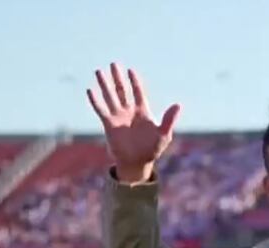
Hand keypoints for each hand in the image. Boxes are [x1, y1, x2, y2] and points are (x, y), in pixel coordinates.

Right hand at [86, 63, 180, 182]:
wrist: (137, 163)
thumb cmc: (152, 149)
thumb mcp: (163, 134)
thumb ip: (169, 119)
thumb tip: (178, 105)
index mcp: (143, 112)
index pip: (138, 92)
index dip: (135, 82)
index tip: (131, 70)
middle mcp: (129, 112)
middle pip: (122, 91)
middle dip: (118, 78)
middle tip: (114, 64)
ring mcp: (118, 117)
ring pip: (110, 97)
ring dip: (105, 85)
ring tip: (99, 72)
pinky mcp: (109, 124)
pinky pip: (101, 110)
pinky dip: (96, 101)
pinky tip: (90, 90)